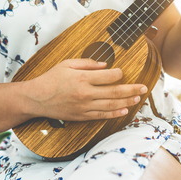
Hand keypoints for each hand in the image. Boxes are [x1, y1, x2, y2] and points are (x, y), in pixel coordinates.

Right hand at [23, 59, 146, 120]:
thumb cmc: (51, 78)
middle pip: (115, 92)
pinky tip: (124, 111)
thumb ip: (87, 63)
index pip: (108, 76)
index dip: (119, 74)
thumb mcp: (67, 64)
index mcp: (82, 78)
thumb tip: (105, 65)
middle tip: (144, 87)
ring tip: (138, 98)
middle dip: (132, 89)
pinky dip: (115, 114)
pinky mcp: (81, 116)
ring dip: (127, 102)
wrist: (36, 99)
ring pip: (111, 105)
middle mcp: (85, 93)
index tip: (123, 72)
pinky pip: (102, 116)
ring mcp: (84, 106)